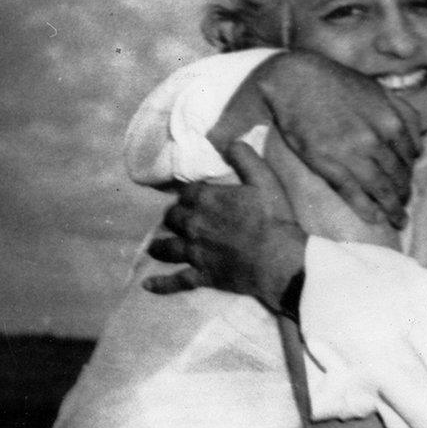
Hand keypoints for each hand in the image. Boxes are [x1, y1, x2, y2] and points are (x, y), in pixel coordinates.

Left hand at [146, 143, 305, 309]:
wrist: (279, 260)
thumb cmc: (274, 219)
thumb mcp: (265, 180)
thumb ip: (245, 158)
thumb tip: (230, 142)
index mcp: (206, 199)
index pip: (186, 192)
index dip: (189, 194)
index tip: (192, 196)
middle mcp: (194, 225)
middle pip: (173, 218)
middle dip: (173, 217)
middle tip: (176, 219)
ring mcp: (195, 252)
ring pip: (168, 247)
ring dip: (159, 246)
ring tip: (154, 246)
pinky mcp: (202, 275)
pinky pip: (176, 281)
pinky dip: (161, 284)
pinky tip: (146, 285)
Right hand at [254, 51, 420, 227]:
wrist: (295, 81)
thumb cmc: (336, 82)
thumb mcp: (379, 90)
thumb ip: (404, 113)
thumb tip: (419, 143)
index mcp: (392, 121)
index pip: (411, 157)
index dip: (411, 172)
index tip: (407, 182)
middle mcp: (377, 140)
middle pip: (399, 176)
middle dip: (404, 194)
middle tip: (403, 205)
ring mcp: (353, 155)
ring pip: (382, 189)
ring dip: (392, 209)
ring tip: (398, 220)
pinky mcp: (329, 166)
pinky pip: (354, 194)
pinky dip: (367, 209)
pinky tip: (374, 218)